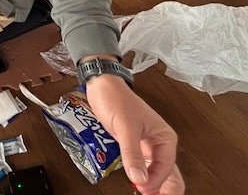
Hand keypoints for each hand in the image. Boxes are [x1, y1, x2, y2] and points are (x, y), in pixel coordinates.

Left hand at [86, 75, 183, 194]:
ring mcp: (146, 145)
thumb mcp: (125, 127)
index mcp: (164, 137)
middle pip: (169, 173)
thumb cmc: (116, 99)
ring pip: (157, 172)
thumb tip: (140, 179)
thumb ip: (132, 153)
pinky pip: (142, 166)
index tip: (142, 189)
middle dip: (164, 189)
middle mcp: (159, 143)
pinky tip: (136, 185)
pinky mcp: (133, 146)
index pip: (166, 167)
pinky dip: (141, 177)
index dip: (155, 181)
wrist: (101, 86)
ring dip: (153, 185)